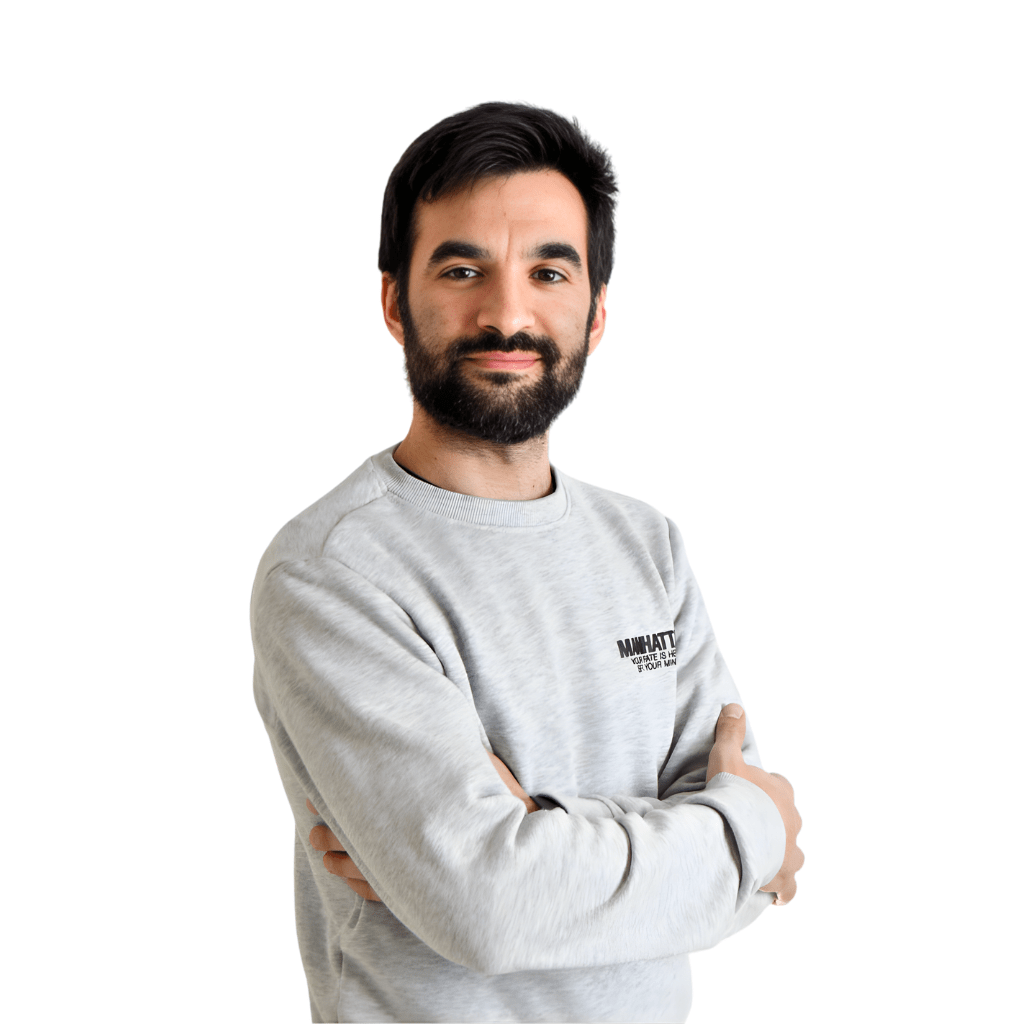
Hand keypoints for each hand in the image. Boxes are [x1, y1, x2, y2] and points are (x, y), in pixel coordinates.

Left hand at [307, 751, 537, 899]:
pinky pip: (382, 895)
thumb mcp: (486, 770)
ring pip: (366, 871)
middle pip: (361, 839)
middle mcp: (415, 850)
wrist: (532, 861)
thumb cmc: (510, 810)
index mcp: (420, 816)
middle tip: (310, 823)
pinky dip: (360, 885)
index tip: (316, 794)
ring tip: (320, 850)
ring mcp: (418, 880)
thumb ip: (458, 753)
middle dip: (334, 830)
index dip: (339, 803)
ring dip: (340, 860)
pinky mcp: (424, 900)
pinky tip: (346, 877)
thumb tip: (429, 722)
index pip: (367, 809)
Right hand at [706, 703, 803, 905]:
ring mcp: (792, 853)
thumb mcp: (727, 757)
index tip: (747, 796)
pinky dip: (782, 890)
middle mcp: (793, 822)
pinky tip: (774, 894)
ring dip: (778, 856)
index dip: (763, 791)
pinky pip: (789, 888)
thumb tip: (735, 706)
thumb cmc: (733, 796)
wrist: (737, 835)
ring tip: (757, 860)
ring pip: (791, 855)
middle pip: (786, 821)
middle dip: (771, 825)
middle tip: (745, 828)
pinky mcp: (786, 878)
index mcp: (782, 793)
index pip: (779, 788)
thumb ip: (730, 732)